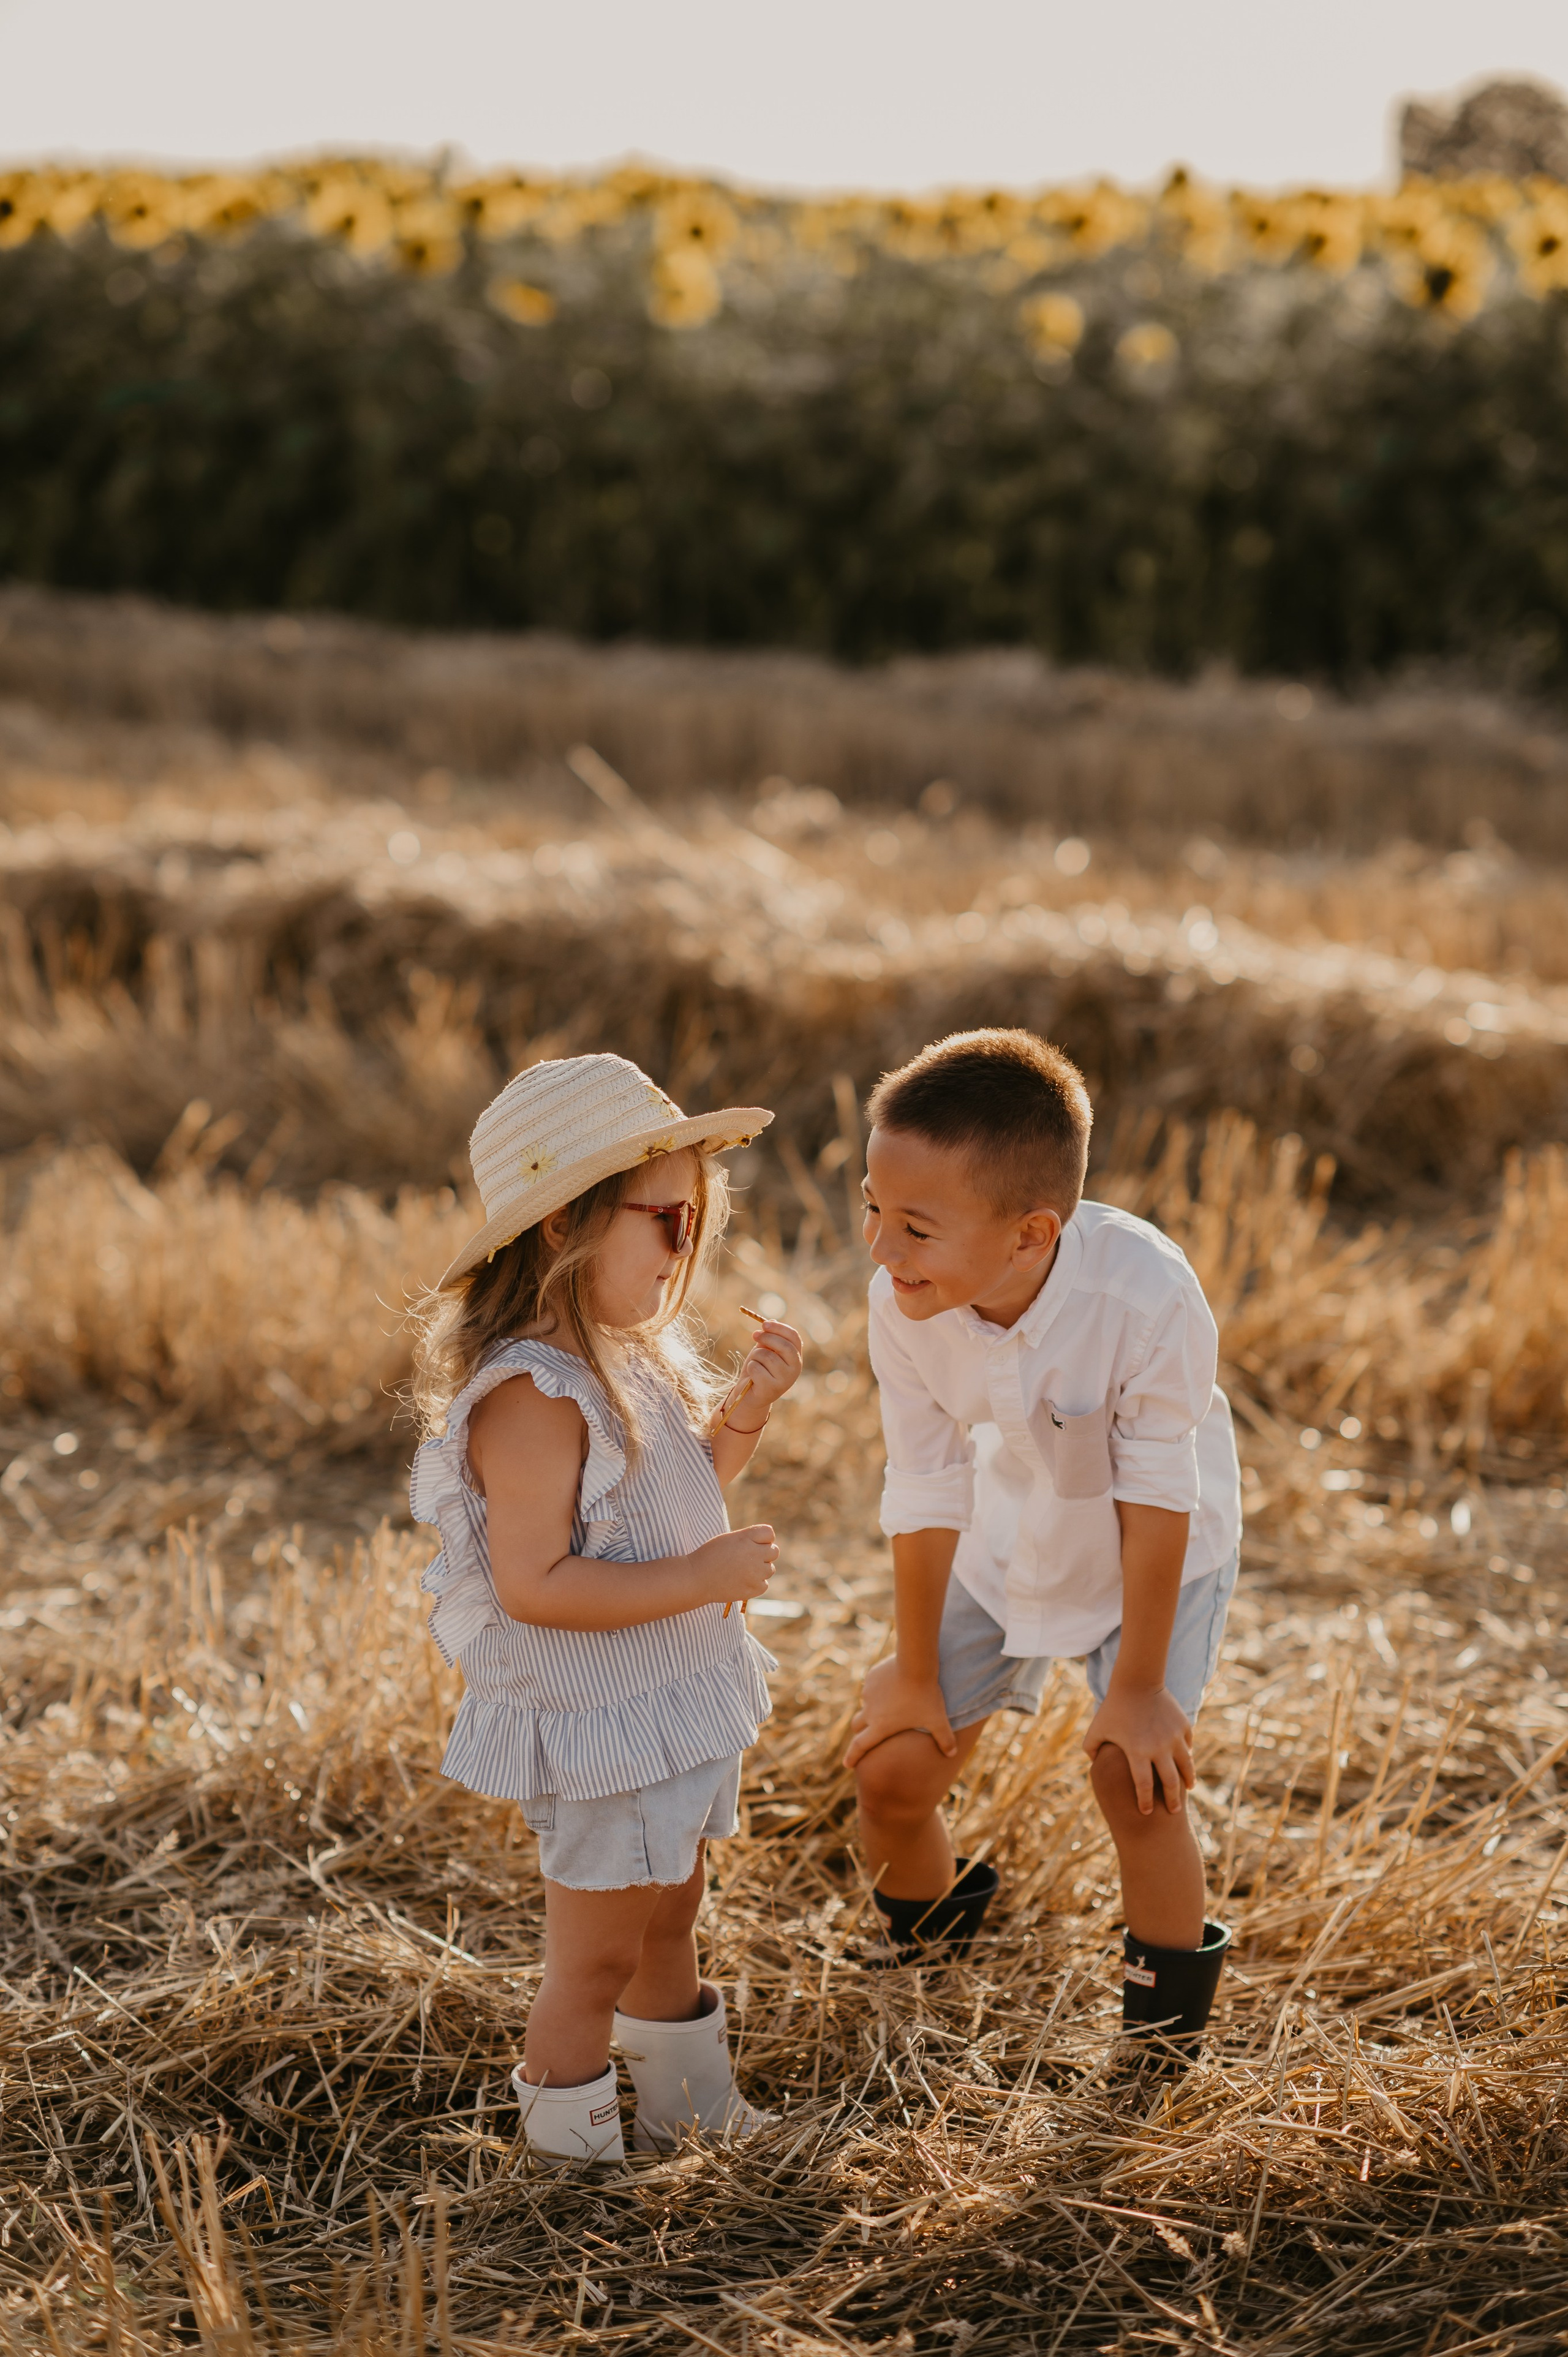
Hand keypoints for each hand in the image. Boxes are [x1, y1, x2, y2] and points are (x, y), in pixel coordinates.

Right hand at [689, 1524, 777, 1609]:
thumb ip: (749, 1538)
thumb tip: (767, 1544)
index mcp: (746, 1538)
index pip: (769, 1533)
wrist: (696, 1579)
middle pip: (774, 1551)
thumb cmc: (710, 1556)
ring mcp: (755, 1573)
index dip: (762, 1539)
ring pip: (770, 1569)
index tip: (751, 1544)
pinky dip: (755, 1584)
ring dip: (760, 1570)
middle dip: (763, 1554)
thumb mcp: (729, 1539)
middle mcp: (754, 1554)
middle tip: (747, 1559)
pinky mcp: (754, 1589)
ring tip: (741, 1571)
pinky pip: (764, 1584)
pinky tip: (740, 1581)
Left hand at [726, 1318, 804, 1427]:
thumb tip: (772, 1321)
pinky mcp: (772, 1389)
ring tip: (755, 1363)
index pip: (794, 1337)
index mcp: (796, 1357)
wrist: (749, 1394)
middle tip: (754, 1335)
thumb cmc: (759, 1369)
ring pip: (767, 1356)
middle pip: (784, 1346)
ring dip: (755, 1356)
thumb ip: (769, 1338)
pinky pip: (756, 1368)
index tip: (764, 1324)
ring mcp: (785, 1380)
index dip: (779, 1328)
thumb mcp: (764, 1350)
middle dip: (766, 1338)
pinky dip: (751, 1368)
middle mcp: (795, 1369)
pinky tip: (753, 1376)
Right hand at [843, 1657, 955, 1770]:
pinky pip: (872, 1686)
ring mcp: (868, 1692)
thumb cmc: (926, 1695)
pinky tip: (893, 1685)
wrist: (916, 1663)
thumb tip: (952, 1754)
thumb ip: (945, 1739)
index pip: (860, 1746)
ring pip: (867, 1704)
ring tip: (891, 1704)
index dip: (853, 1757)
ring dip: (873, 1707)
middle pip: (857, 1725)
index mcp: (881, 1726)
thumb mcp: (938, 1719)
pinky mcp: (871, 1676)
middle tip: (865, 1734)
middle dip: (860, 1731)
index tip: (847, 1765)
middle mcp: (869, 1711)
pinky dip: (879, 1690)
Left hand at [1082, 1683, 1193, 1814]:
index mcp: (1137, 1752)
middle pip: (1171, 1783)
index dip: (1145, 1802)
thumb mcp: (1097, 1729)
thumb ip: (1091, 1750)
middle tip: (1173, 1811)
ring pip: (1186, 1766)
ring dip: (1188, 1781)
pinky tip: (1185, 1763)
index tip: (1145, 1812)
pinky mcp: (1183, 1726)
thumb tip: (1094, 1765)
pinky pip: (1188, 1746)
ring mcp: (1174, 1737)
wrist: (1136, 1681)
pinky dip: (1187, 1757)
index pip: (1144, 1786)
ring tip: (1187, 1789)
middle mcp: (1159, 1747)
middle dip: (1173, 1800)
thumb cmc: (1113, 1707)